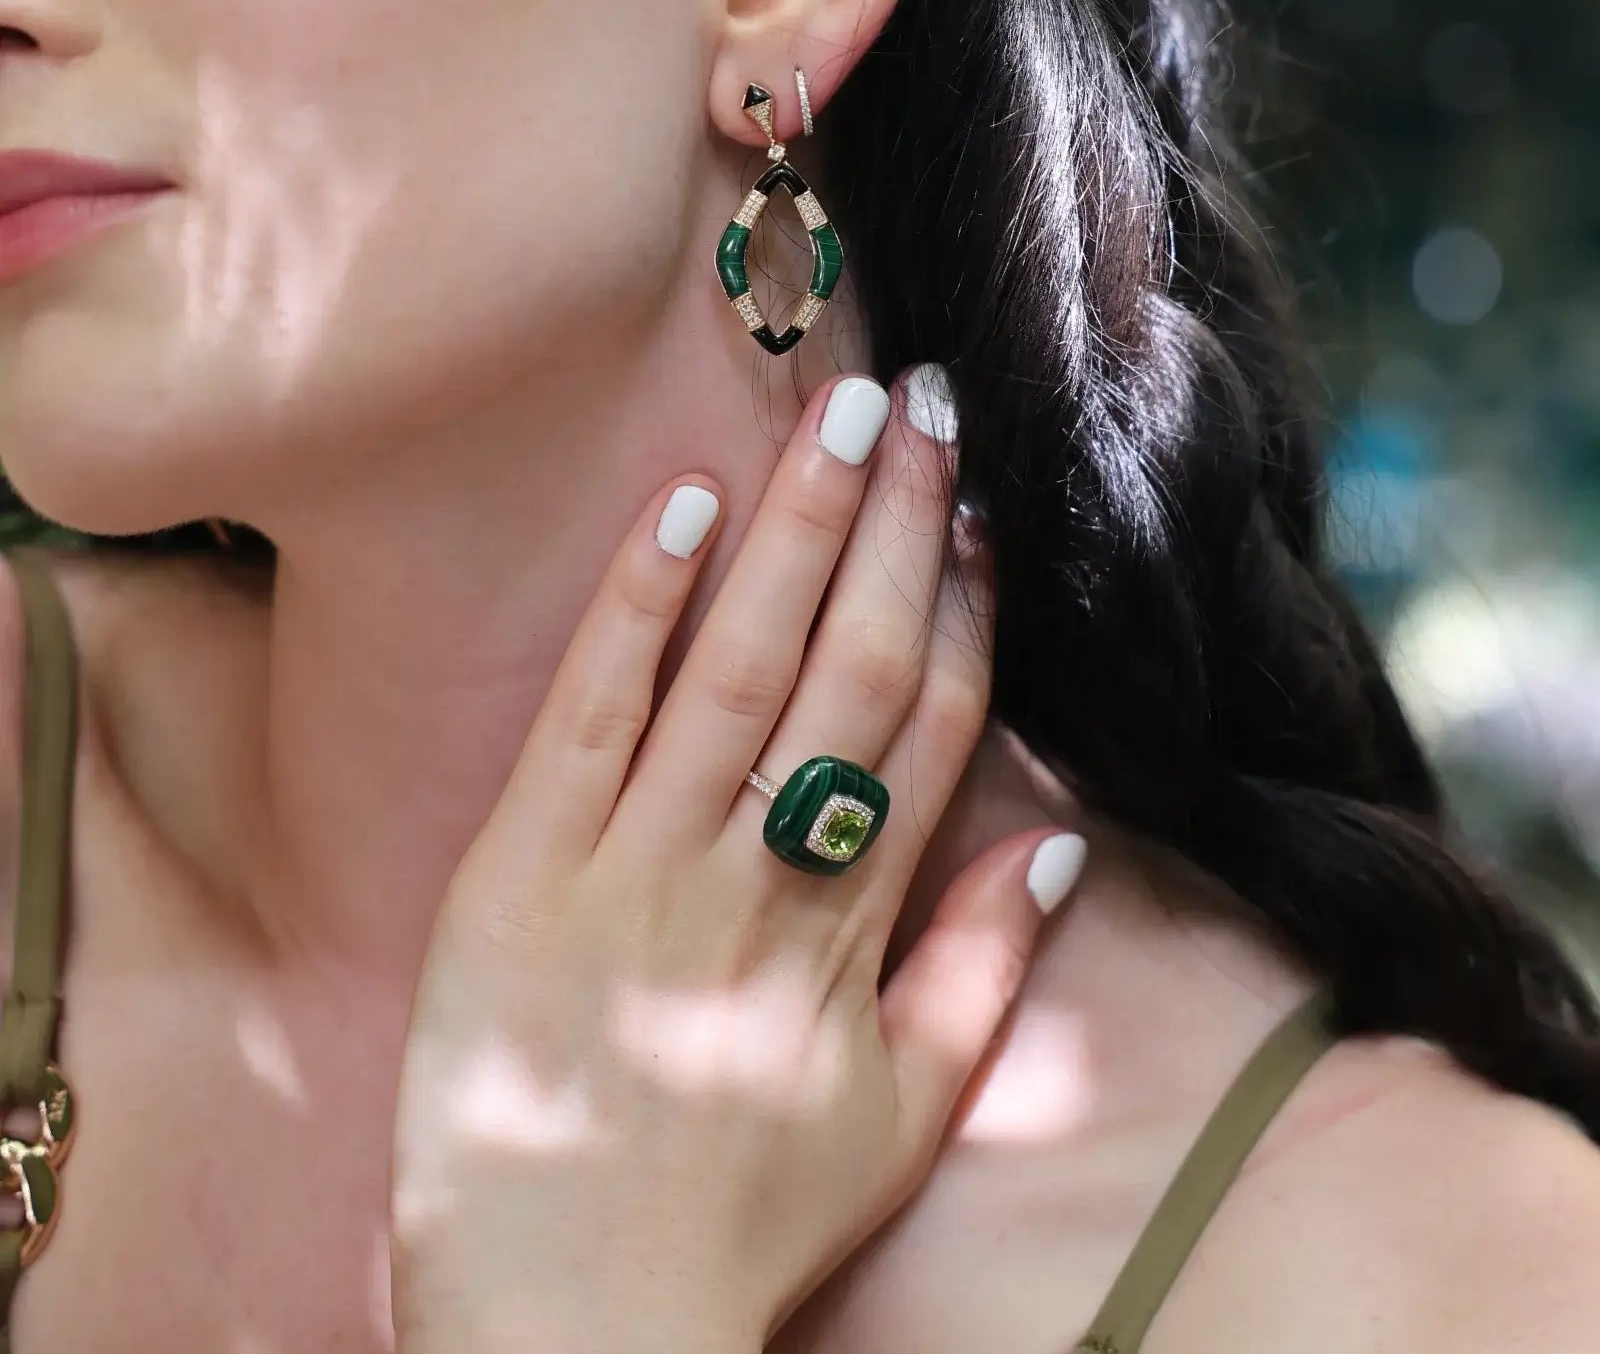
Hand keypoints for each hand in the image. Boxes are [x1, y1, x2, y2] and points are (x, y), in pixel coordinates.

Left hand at [389, 369, 1084, 1353]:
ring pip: (734, 668)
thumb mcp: (901, 1119)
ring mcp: (631, 870)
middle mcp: (754, 880)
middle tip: (921, 403)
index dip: (960, 602)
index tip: (980, 502)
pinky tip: (683, 508)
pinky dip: (636, 610)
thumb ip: (985, 975)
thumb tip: (1062, 849)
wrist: (572, 1323)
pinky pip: (588, 718)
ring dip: (791, 532)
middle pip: (843, 666)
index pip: (924, 725)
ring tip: (835, 417)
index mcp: (850, 932)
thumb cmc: (747, 1223)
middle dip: (891, 526)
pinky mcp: (518, 876)